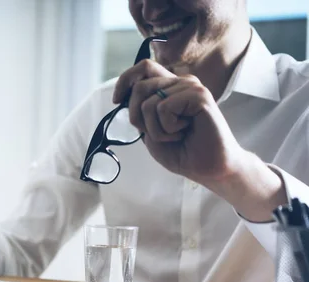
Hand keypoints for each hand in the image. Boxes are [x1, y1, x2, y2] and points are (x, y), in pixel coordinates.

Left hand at [113, 60, 245, 182]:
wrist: (209, 169)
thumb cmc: (182, 151)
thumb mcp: (150, 130)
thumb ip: (140, 111)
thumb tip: (124, 97)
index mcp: (170, 87)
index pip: (143, 68)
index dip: (125, 80)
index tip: (116, 101)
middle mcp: (180, 82)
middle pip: (140, 86)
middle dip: (137, 117)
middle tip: (155, 134)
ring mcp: (191, 87)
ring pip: (149, 103)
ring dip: (155, 129)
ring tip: (176, 135)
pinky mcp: (199, 95)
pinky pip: (163, 108)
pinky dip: (167, 129)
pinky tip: (184, 132)